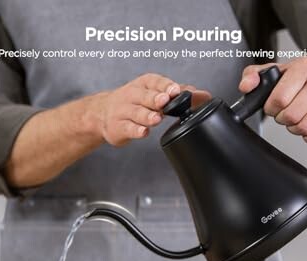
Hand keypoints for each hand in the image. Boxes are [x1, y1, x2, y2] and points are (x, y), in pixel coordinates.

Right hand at [96, 73, 210, 145]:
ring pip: (136, 112)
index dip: (164, 85)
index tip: (174, 90)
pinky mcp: (118, 127)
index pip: (154, 82)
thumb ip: (178, 94)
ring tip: (156, 119)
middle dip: (155, 98)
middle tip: (165, 101)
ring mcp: (123, 111)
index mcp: (143, 84)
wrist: (102, 114)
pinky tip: (143, 132)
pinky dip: (136, 130)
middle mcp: (132, 95)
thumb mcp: (154, 92)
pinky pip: (128, 128)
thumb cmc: (134, 102)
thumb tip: (204, 95)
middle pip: (144, 96)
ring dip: (147, 115)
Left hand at [239, 58, 306, 143]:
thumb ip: (255, 75)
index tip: (273, 107)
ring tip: (298, 118)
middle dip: (283, 119)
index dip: (271, 109)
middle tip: (286, 114)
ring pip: (305, 128)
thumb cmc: (305, 79)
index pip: (279, 99)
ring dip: (296, 129)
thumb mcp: (278, 72)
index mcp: (303, 67)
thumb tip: (245, 86)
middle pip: (291, 116)